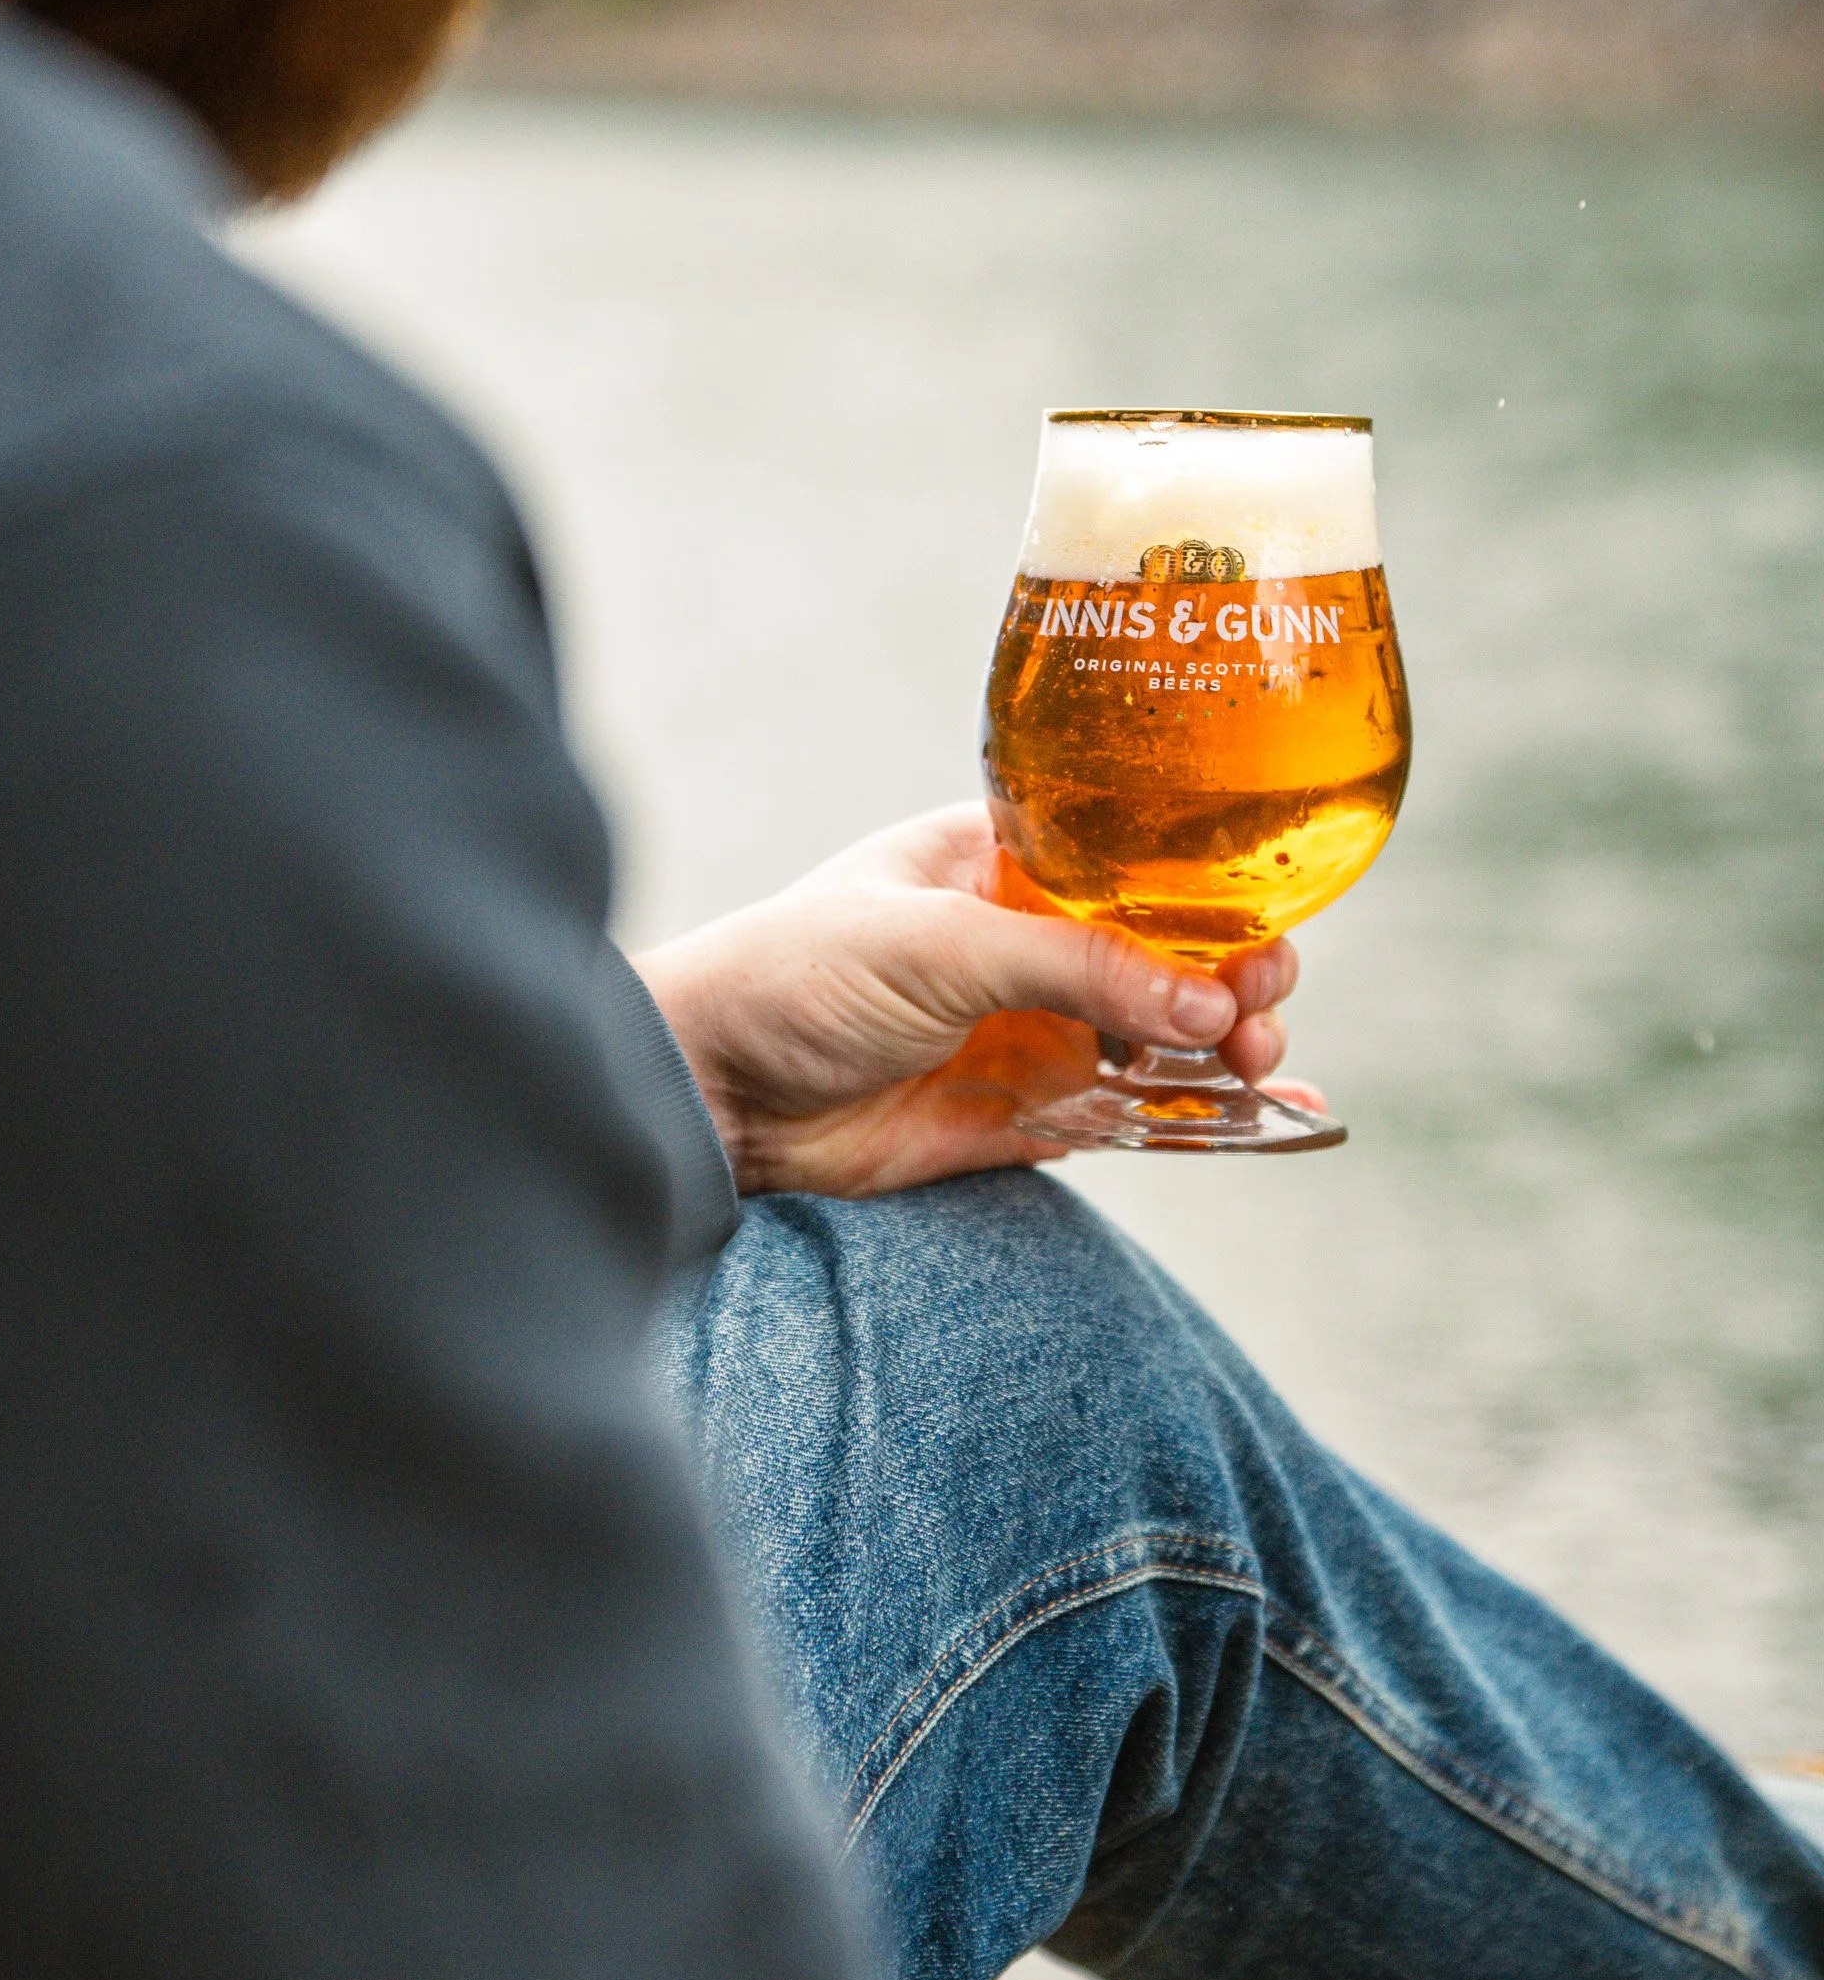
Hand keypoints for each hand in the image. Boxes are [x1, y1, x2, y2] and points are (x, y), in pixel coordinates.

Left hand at [634, 802, 1301, 1197]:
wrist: (712, 1093)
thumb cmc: (796, 978)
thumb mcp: (940, 945)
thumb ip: (1076, 968)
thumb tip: (1207, 1004)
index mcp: (1006, 858)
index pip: (1138, 858)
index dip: (1211, 889)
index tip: (1260, 928)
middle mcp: (1032, 938)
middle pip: (1171, 948)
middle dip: (1235, 973)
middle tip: (1258, 1009)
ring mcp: (1035, 1027)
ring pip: (1166, 1033)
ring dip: (1227, 1045)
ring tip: (1257, 1066)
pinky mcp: (1028, 1113)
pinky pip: (1136, 1114)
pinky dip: (1200, 1117)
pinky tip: (1266, 1121)